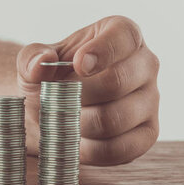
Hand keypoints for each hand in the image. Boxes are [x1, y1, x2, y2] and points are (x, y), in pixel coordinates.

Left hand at [17, 16, 159, 165]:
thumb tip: (40, 63)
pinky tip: (75, 140)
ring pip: (115, 119)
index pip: (124, 36)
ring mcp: (151, 100)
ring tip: (61, 119)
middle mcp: (145, 64)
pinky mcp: (148, 134)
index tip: (76, 64)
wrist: (55, 106)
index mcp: (123, 34)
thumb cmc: (52, 75)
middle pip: (116, 83)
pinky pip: (120, 148)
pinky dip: (89, 149)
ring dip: (78, 124)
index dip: (102, 51)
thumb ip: (33, 57)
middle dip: (75, 96)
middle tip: (53, 101)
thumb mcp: (35, 60)